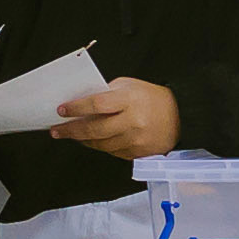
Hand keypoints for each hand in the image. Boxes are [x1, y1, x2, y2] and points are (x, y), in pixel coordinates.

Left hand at [56, 76, 185, 164]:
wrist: (181, 115)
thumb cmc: (151, 97)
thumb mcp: (128, 86)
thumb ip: (105, 94)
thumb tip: (80, 104)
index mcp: (129, 100)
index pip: (96, 104)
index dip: (76, 108)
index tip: (61, 110)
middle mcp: (133, 121)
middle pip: (94, 129)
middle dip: (71, 130)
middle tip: (57, 130)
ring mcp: (137, 139)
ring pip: (101, 144)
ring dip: (83, 140)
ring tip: (72, 135)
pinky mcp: (141, 153)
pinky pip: (113, 153)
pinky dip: (101, 147)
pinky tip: (93, 141)